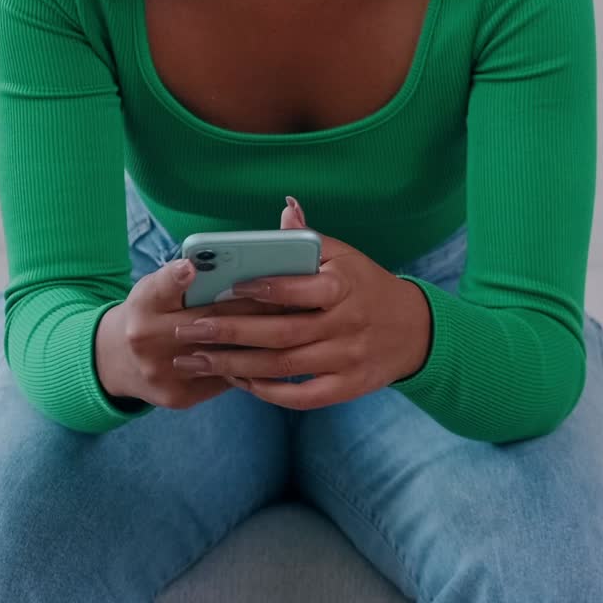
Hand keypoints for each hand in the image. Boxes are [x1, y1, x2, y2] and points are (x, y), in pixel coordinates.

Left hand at [172, 197, 432, 408]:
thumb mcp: (344, 255)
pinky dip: (268, 392)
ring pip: (284, 366)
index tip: (227, 287)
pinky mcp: (346, 387)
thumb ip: (308, 237)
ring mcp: (346, 359)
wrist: (413, 330)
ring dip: (237, 365)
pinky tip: (238, 382)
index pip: (300, 289)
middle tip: (190, 329)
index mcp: (343, 284)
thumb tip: (286, 205)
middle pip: (282, 333)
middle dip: (231, 333)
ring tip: (198, 359)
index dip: (264, 290)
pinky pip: (302, 396)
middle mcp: (346, 323)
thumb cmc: (365, 285)